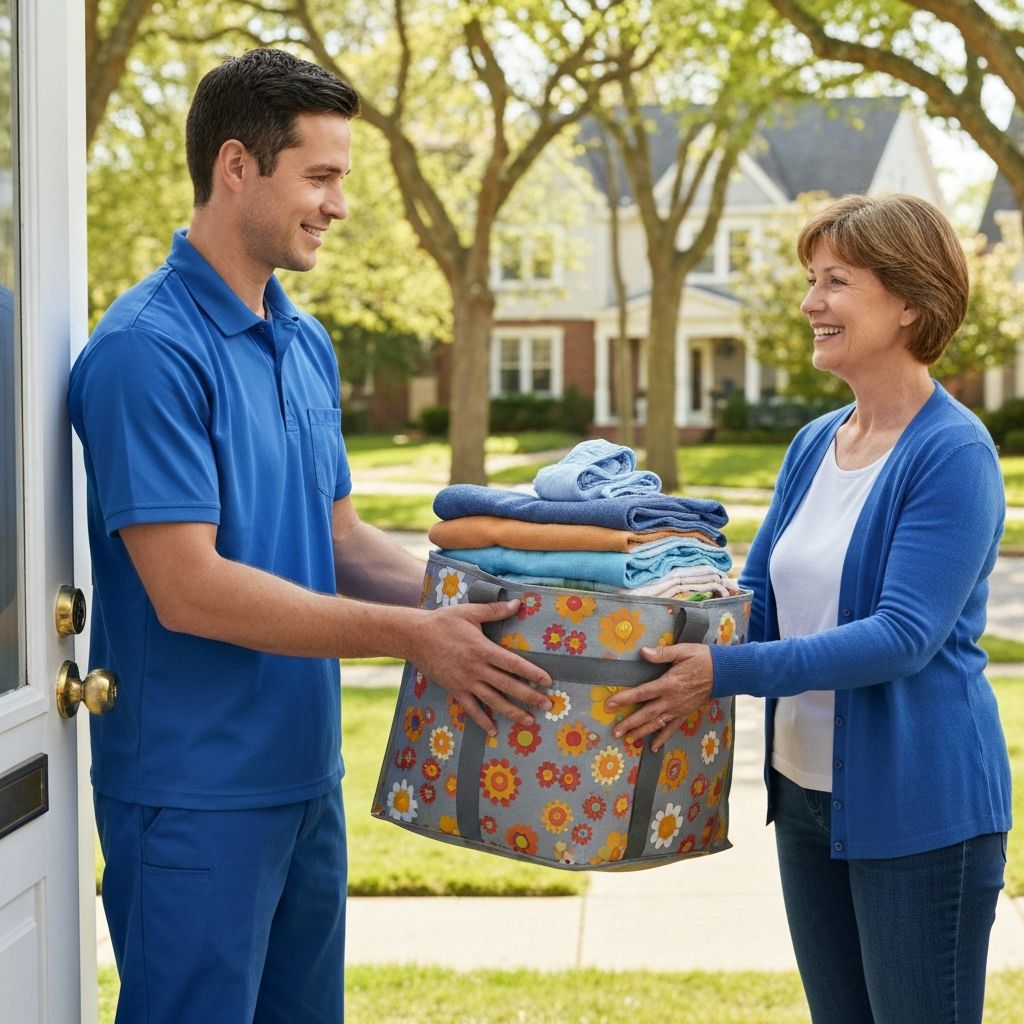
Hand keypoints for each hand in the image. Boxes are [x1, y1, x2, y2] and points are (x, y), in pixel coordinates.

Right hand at [410, 599, 552, 735]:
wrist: (414, 637)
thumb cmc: (443, 622)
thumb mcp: (470, 612)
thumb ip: (495, 610)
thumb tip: (518, 604)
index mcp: (483, 649)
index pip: (513, 663)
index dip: (532, 673)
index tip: (547, 681)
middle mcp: (476, 668)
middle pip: (508, 686)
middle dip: (529, 696)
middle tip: (547, 705)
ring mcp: (465, 682)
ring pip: (493, 701)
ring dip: (512, 712)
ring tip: (529, 721)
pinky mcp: (454, 690)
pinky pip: (471, 709)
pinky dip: (483, 721)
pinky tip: (494, 731)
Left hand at [605, 643, 713, 751]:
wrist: (724, 673)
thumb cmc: (702, 659)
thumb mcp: (683, 651)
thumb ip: (662, 653)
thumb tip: (643, 652)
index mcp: (669, 684)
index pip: (642, 693)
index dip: (624, 698)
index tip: (610, 704)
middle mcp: (672, 700)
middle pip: (647, 714)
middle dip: (630, 723)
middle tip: (615, 732)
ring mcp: (679, 709)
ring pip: (657, 724)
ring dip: (642, 732)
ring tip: (628, 739)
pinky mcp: (685, 713)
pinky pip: (672, 728)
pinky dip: (662, 738)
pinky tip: (654, 747)